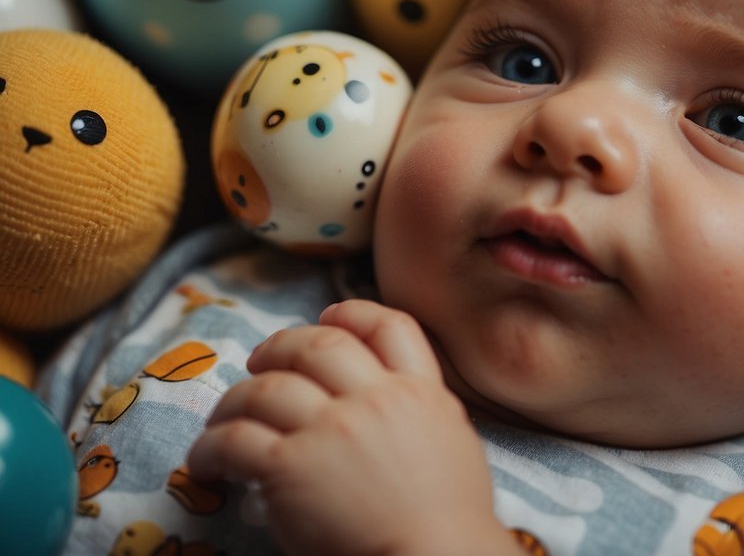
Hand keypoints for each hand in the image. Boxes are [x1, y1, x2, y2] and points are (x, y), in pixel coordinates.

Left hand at [188, 300, 516, 555]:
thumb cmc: (447, 517)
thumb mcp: (451, 440)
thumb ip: (419, 410)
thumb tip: (384, 399)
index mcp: (419, 391)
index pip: (390, 326)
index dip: (353, 314)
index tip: (328, 317)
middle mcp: (374, 399)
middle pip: (317, 344)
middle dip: (279, 346)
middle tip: (259, 361)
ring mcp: (332, 429)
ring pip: (265, 388)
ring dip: (233, 401)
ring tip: (223, 419)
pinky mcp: (291, 467)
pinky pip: (234, 440)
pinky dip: (210, 449)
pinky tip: (205, 465)